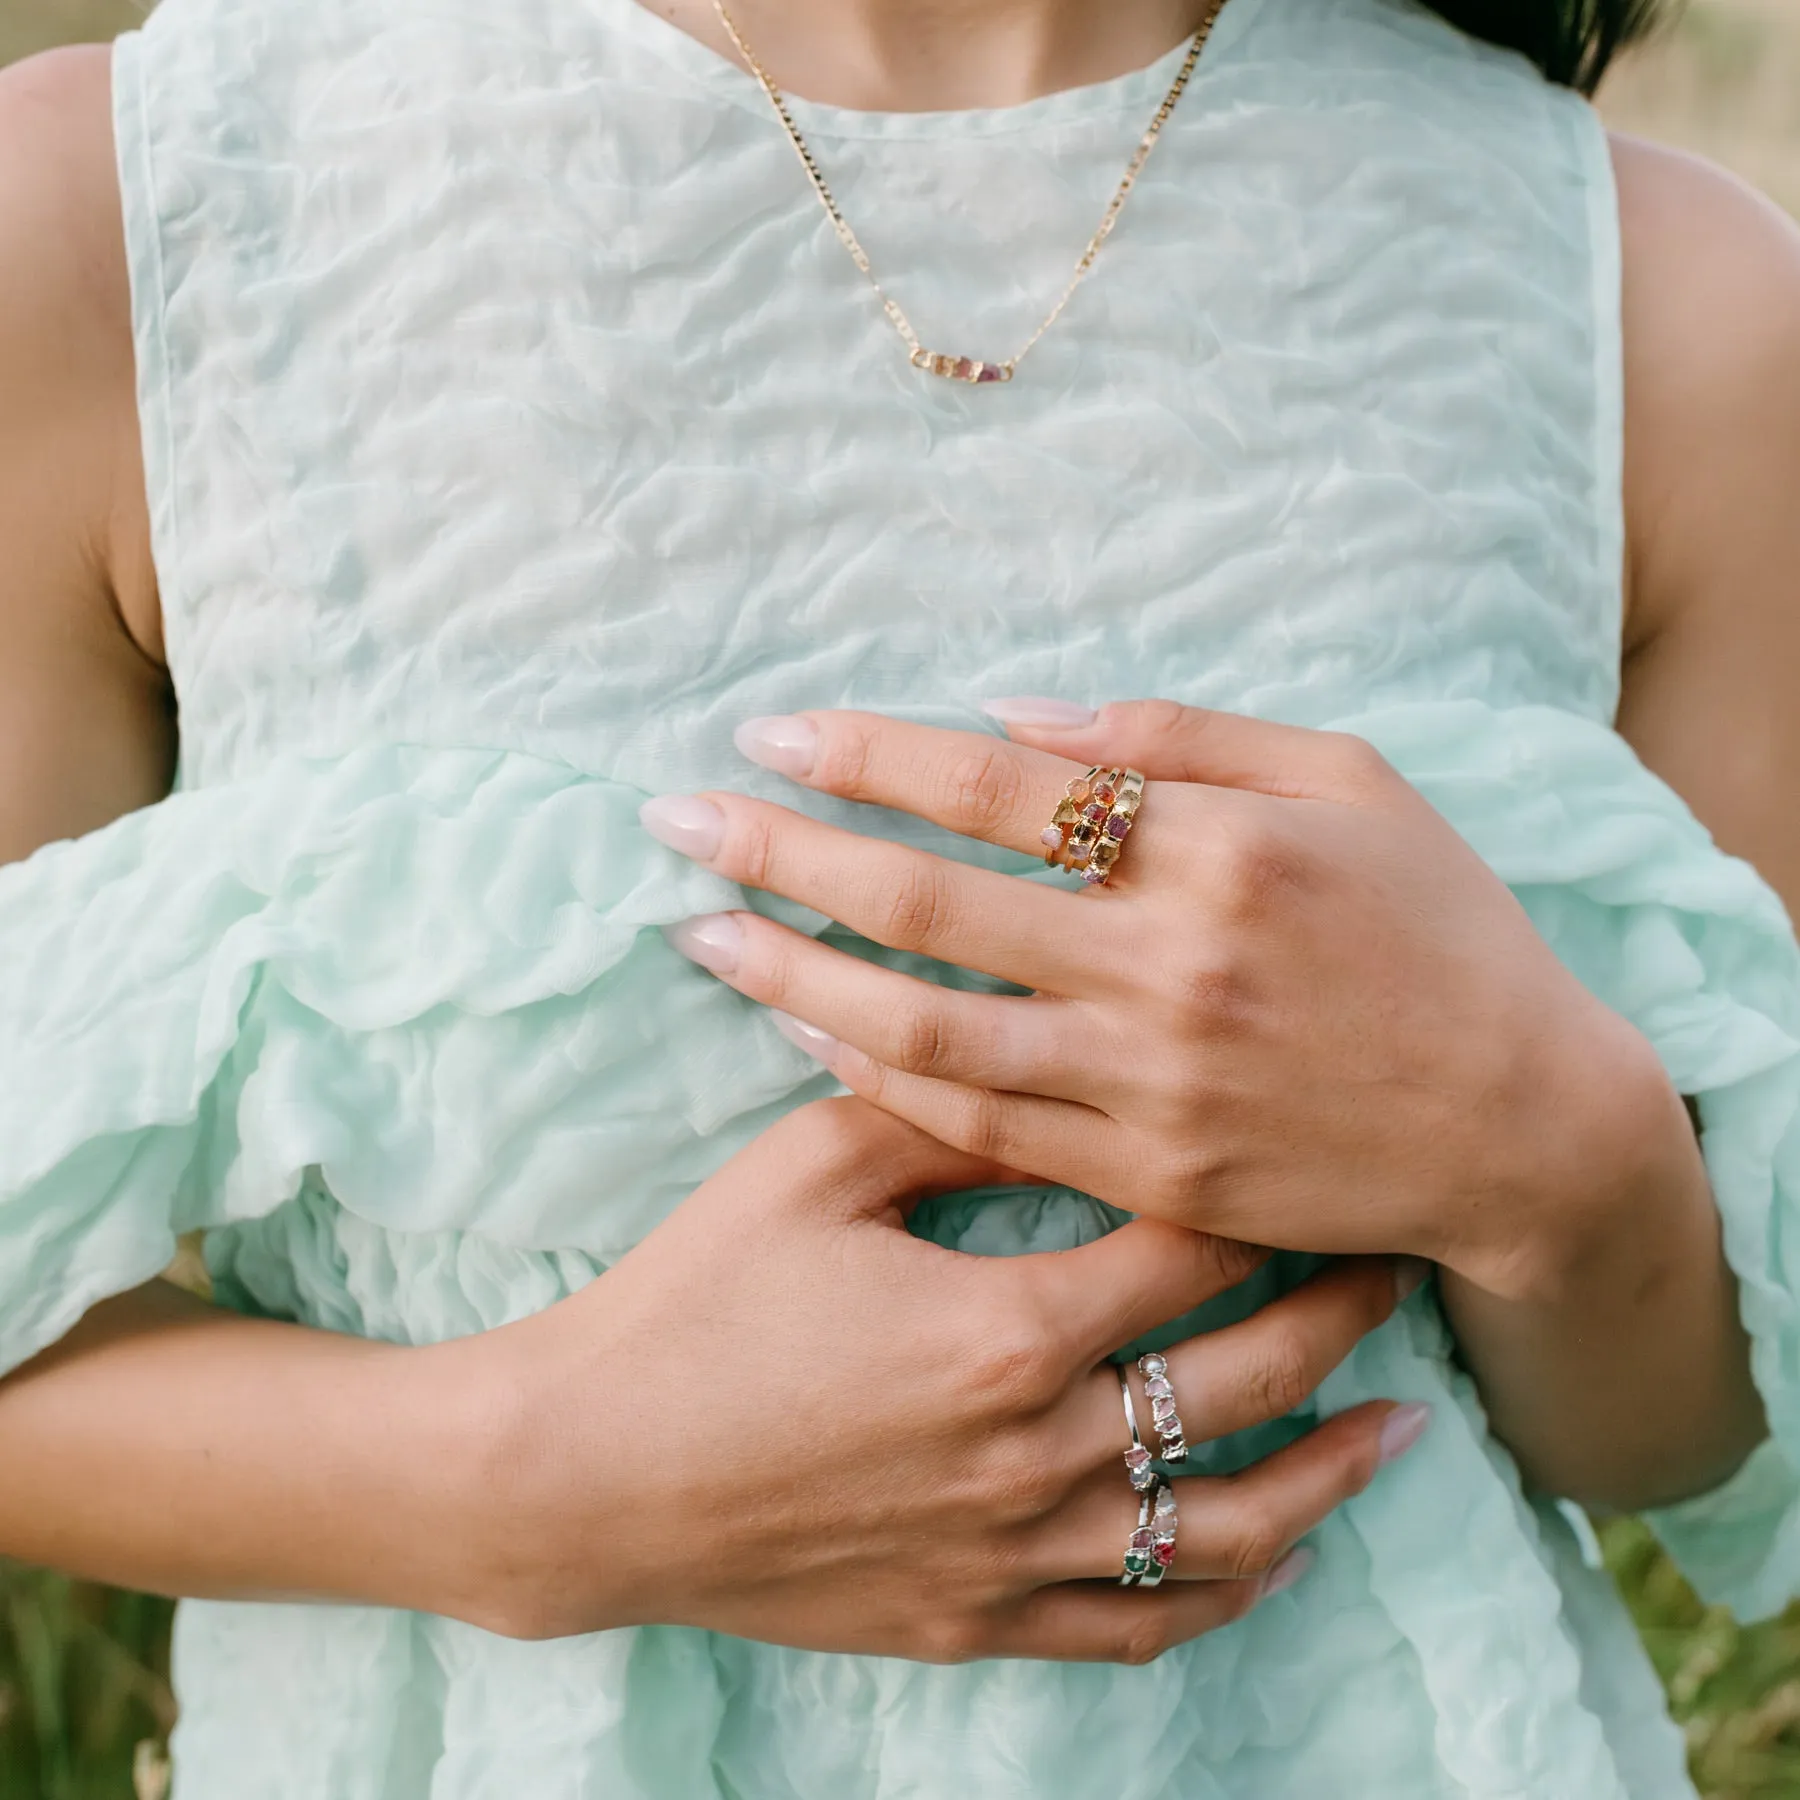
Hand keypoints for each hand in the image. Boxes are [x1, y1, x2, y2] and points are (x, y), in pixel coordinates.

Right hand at [467, 1097, 1425, 1659]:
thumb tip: (1053, 1055)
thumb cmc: (693, 1305)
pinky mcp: (979, 1618)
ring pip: (1230, 1523)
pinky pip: (1144, 1622)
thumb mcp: (810, 1172)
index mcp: (1006, 1326)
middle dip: (1339, 1311)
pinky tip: (1280, 1550)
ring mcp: (1018, 1552)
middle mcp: (1040, 1450)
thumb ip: (946, 1112)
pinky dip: (1228, 1586)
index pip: (1191, 1247)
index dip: (1268, 1191)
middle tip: (1401, 1258)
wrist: (587, 1475)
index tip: (1325, 1151)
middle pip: (1244, 1375)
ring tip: (1404, 1422)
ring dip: (1330, 1468)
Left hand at [640, 701, 1677, 1294]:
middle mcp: (1166, 965)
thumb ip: (1182, 737)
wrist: (1523, 1121)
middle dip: (785, 854)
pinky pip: (983, 1125)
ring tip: (700, 936)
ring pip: (928, 1027)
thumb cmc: (1443, 930)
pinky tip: (809, 1036)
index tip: (768, 730)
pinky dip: (884, 1078)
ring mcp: (1149, 1081)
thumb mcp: (1349, 781)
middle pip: (930, 903)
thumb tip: (1015, 710)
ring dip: (800, 977)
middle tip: (673, 821)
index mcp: (1215, 848)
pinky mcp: (1146, 1172)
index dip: (868, 754)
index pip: (994, 788)